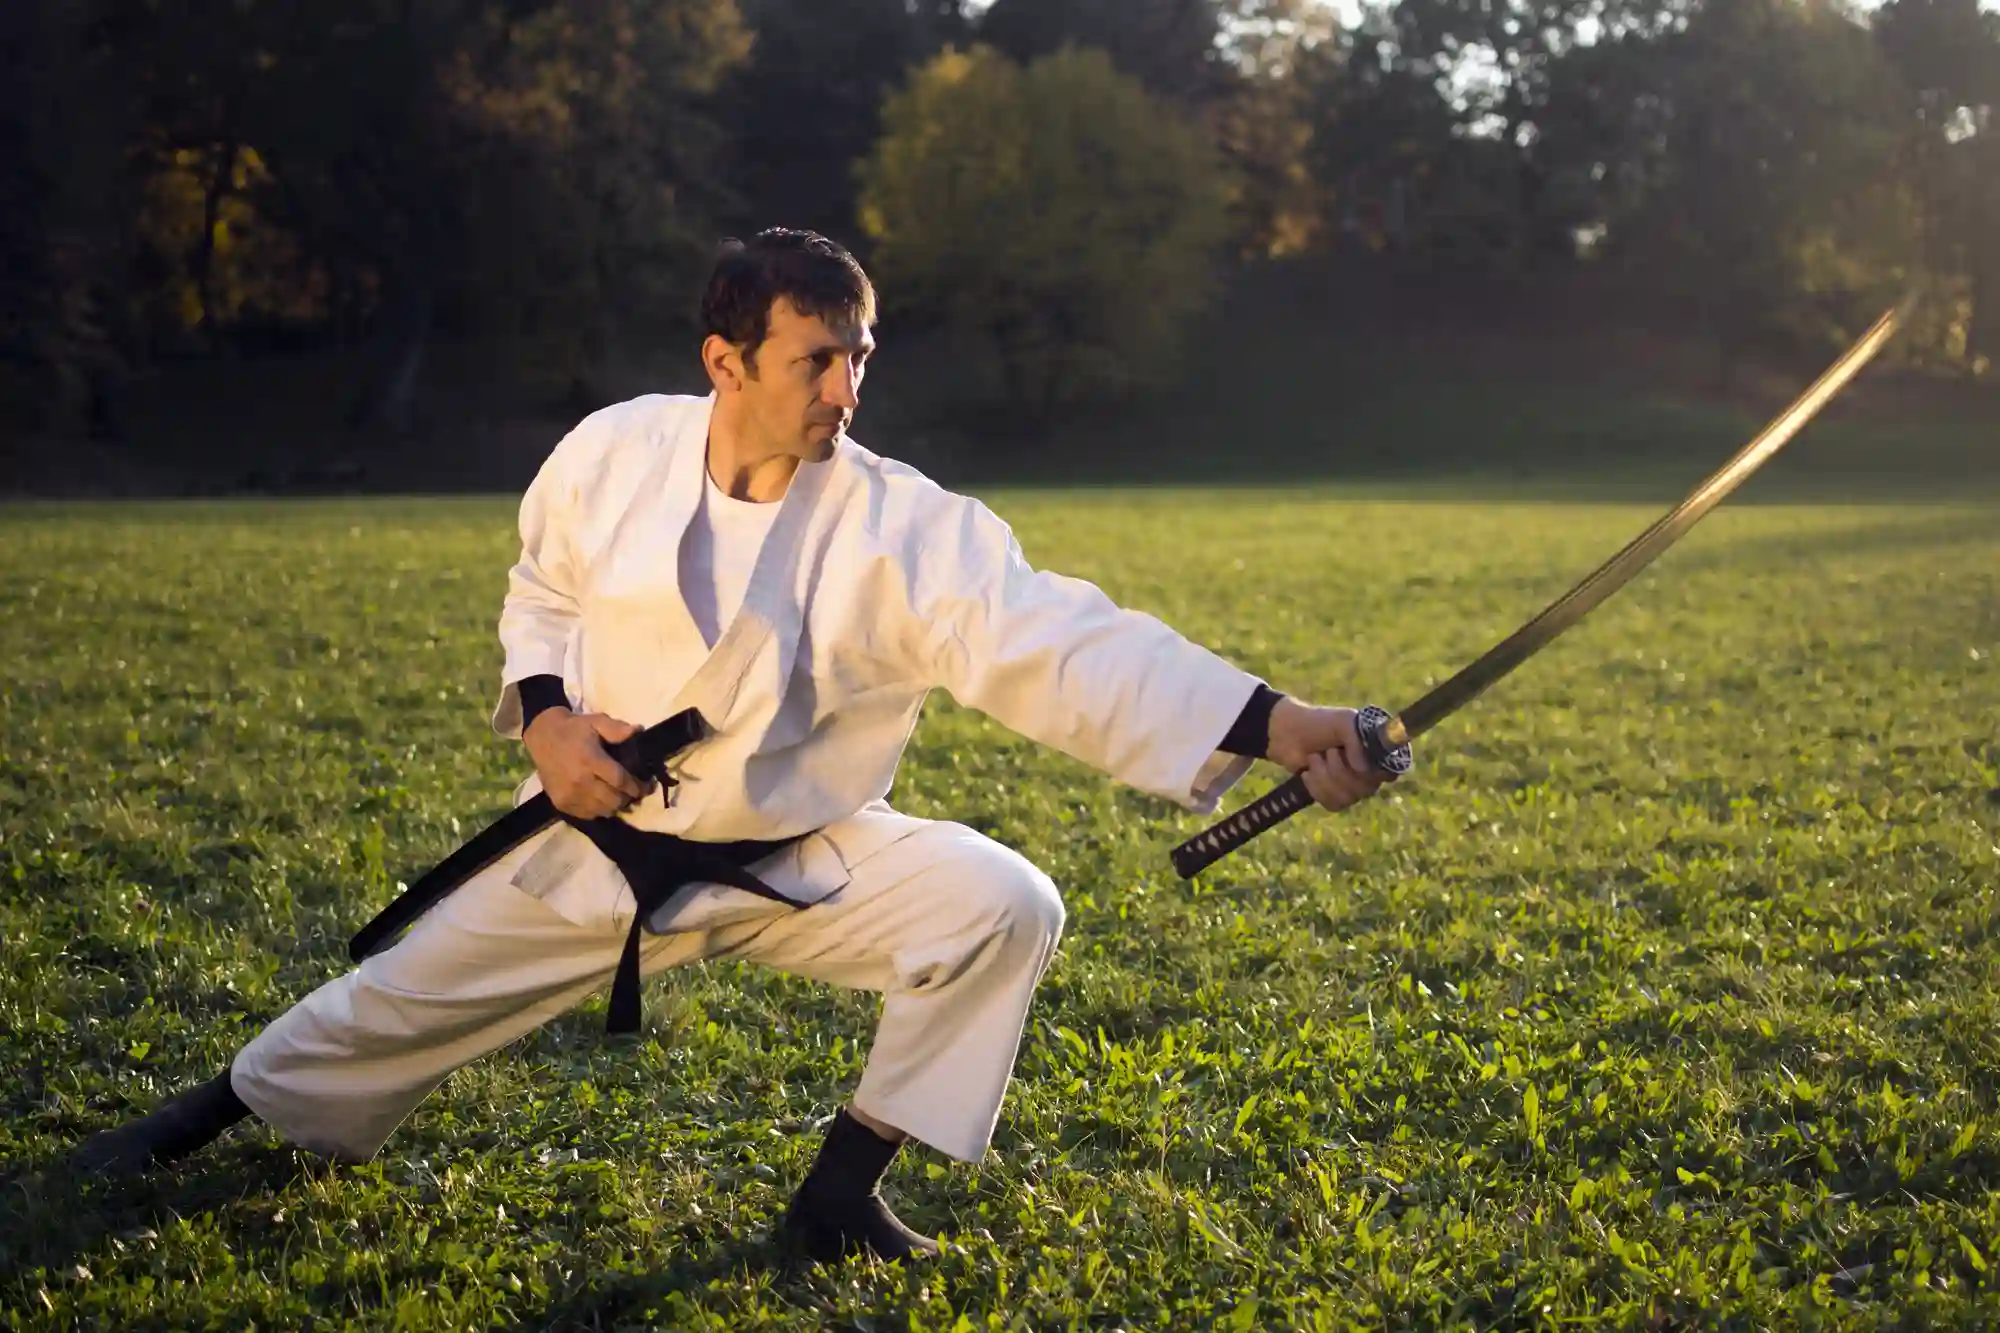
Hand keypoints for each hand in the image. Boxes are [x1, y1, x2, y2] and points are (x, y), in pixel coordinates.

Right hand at [523, 708, 652, 818]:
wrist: (542, 737)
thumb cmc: (574, 729)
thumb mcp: (596, 722)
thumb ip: (616, 729)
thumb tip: (638, 731)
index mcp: (590, 760)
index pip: (620, 781)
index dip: (637, 786)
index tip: (648, 787)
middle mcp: (579, 781)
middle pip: (614, 800)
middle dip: (628, 797)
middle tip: (634, 791)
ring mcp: (569, 795)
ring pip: (603, 810)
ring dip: (615, 805)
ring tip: (619, 796)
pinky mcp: (561, 803)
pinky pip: (588, 815)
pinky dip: (599, 810)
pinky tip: (602, 799)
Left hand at [1265, 699, 1397, 813]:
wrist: (1287, 733)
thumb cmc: (1318, 723)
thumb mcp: (1343, 721)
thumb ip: (1358, 740)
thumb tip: (1363, 769)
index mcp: (1376, 751)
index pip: (1391, 773)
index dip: (1376, 772)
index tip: (1357, 762)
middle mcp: (1368, 771)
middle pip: (1367, 788)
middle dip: (1341, 770)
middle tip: (1329, 752)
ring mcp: (1350, 785)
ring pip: (1348, 797)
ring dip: (1325, 776)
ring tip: (1315, 758)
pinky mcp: (1332, 796)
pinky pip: (1333, 804)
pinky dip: (1317, 787)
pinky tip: (1308, 773)